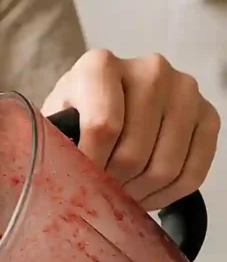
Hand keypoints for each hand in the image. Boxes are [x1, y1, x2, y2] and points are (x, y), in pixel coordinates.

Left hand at [42, 50, 220, 209]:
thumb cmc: (74, 123)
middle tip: (99, 194)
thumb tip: (61, 182)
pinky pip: (192, 173)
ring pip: (165, 168)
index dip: (90, 168)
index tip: (78, 184)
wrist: (103, 112)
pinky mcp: (207, 115)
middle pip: (134, 153)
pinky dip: (166, 196)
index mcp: (100, 65)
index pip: (102, 127)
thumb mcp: (53, 129)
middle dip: (113, 186)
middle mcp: (149, 69)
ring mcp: (184, 90)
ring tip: (120, 193)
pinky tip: (146, 192)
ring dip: (139, 194)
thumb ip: (54, 148)